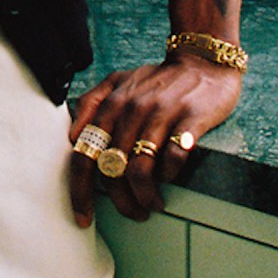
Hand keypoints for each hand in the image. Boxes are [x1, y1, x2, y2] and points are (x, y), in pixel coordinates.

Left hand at [67, 50, 241, 224]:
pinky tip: (171, 179)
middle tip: (133, 212)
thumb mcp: (119, 81)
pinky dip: (169, 175)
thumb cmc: (158, 80)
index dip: (80, 190)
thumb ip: (92, 103)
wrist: (204, 61)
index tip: (84, 216)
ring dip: (145, 196)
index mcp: (111, 105)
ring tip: (153, 204)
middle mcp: (131, 109)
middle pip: (112, 169)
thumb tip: (74, 138)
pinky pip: (173, 156)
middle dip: (120, 201)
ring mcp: (161, 113)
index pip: (84, 154)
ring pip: (140, 170)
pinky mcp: (190, 119)